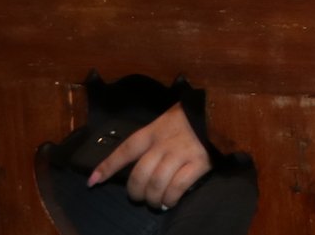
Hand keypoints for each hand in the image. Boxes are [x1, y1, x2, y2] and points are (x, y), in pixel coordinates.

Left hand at [90, 105, 210, 208]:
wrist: (221, 112)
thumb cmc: (191, 118)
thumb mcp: (167, 120)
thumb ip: (153, 137)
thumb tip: (135, 158)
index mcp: (154, 131)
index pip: (125, 150)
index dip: (108, 166)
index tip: (93, 182)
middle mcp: (164, 143)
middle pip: (140, 173)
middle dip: (134, 192)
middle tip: (138, 197)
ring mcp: (181, 154)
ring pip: (156, 183)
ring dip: (152, 199)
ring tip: (155, 202)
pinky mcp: (199, 163)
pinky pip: (178, 187)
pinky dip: (170, 198)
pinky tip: (170, 201)